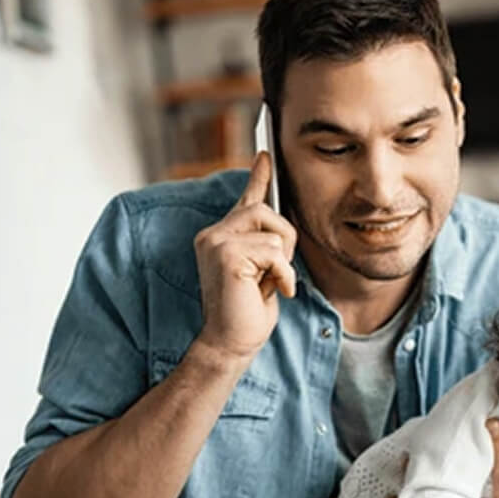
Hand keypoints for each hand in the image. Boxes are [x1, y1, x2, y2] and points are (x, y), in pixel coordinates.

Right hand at [193, 152, 297, 364]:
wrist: (231, 343)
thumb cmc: (248, 313)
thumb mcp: (265, 272)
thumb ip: (268, 246)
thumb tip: (282, 225)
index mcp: (222, 237)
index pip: (245, 201)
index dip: (258, 177)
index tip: (266, 154)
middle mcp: (213, 234)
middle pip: (266, 211)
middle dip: (285, 241)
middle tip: (279, 273)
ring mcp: (215, 242)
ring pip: (274, 231)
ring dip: (283, 262)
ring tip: (270, 285)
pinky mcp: (226, 254)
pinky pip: (274, 251)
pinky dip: (283, 274)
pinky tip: (274, 292)